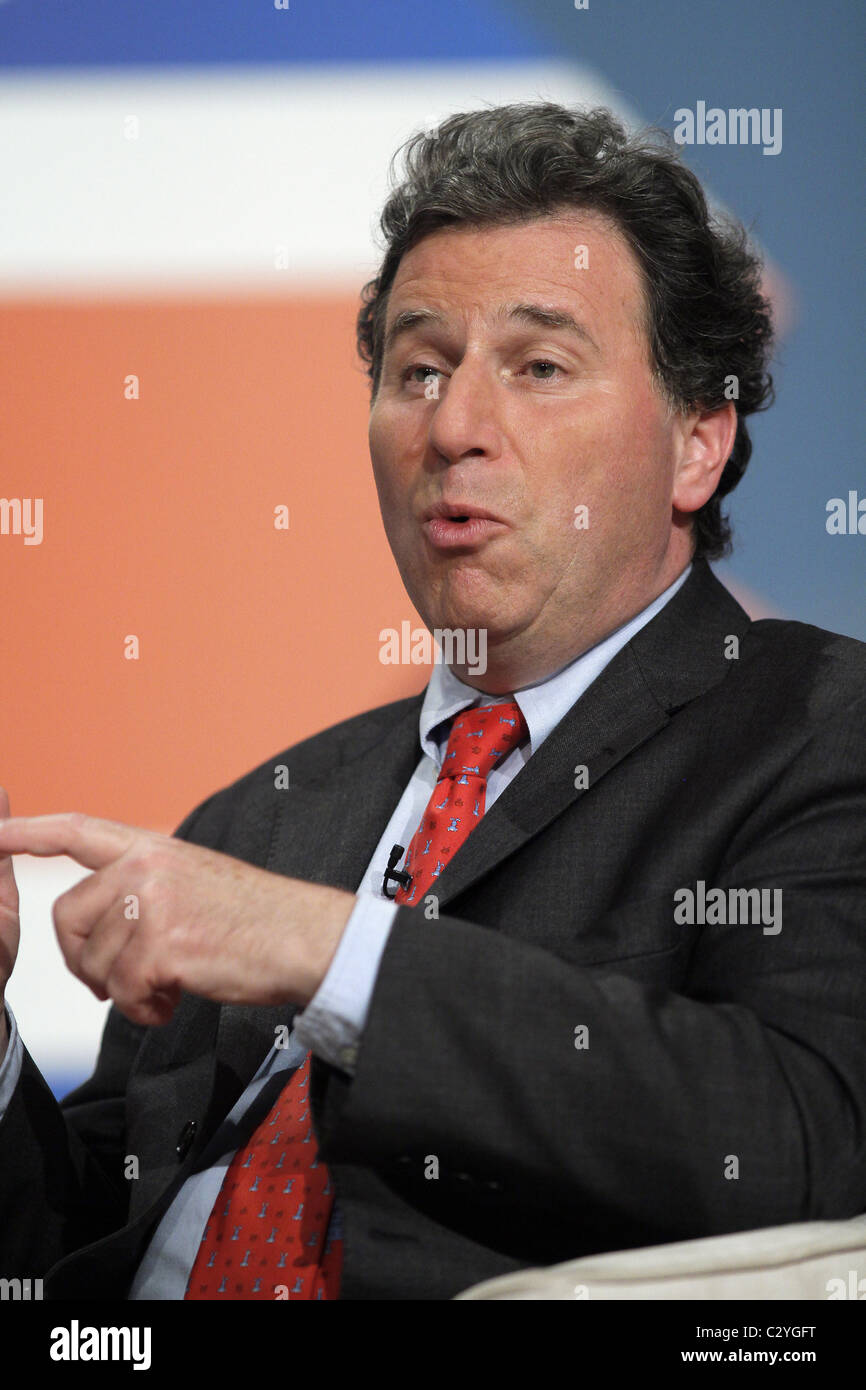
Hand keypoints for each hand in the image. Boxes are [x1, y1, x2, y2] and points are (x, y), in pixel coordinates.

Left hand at [0, 812, 355, 1027]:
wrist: (304, 937)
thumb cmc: (259, 917)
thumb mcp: (196, 879)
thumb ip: (146, 886)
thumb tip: (103, 927)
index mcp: (154, 848)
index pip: (77, 830)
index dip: (28, 831)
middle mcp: (148, 867)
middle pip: (69, 917)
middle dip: (83, 960)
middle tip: (118, 982)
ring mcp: (155, 903)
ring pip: (96, 963)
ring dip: (125, 992)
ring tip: (165, 990)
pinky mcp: (164, 945)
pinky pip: (124, 991)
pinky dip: (144, 1010)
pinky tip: (172, 1003)